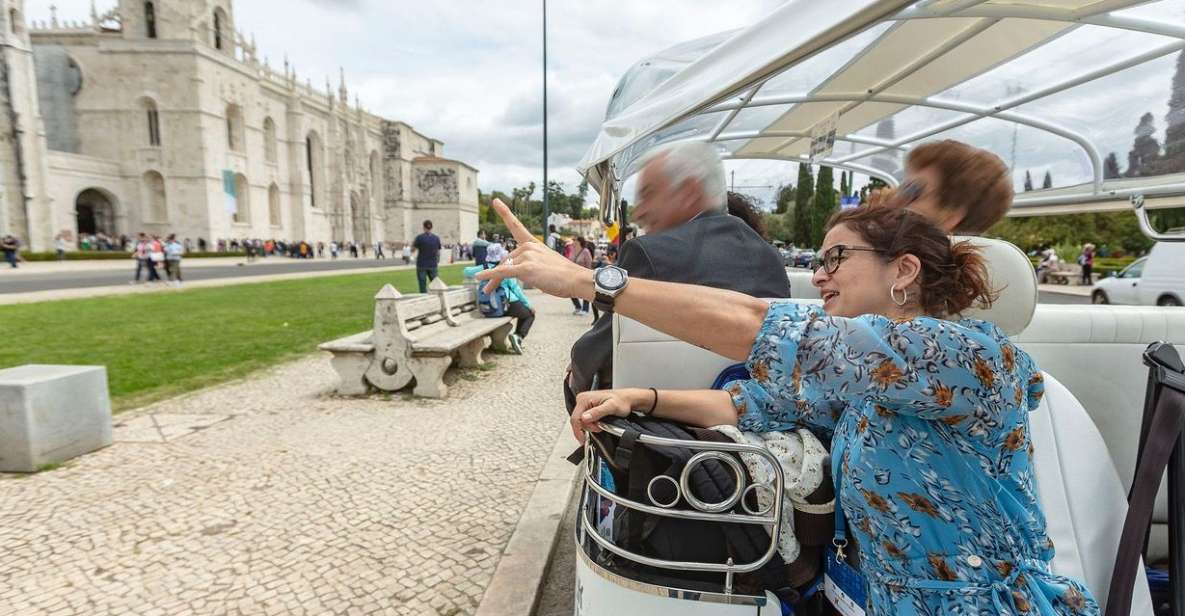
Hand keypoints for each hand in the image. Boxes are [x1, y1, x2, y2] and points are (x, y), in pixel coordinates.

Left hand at [474, 199, 593, 298]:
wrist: (576, 279)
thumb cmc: (563, 275)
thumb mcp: (544, 264)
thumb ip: (528, 264)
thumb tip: (512, 272)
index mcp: (533, 244)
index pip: (516, 225)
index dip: (504, 212)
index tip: (496, 201)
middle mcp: (528, 247)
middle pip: (505, 260)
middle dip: (496, 273)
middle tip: (488, 287)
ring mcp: (527, 256)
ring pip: (503, 269)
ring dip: (494, 281)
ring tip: (489, 290)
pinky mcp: (526, 268)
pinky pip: (502, 272)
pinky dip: (489, 276)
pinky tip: (479, 278)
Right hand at [570, 389, 636, 443]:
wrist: (626, 400)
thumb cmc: (621, 401)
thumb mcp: (611, 407)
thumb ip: (597, 412)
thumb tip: (584, 418)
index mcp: (584, 399)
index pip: (575, 418)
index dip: (579, 430)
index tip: (584, 439)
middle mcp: (582, 400)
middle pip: (577, 421)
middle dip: (588, 428)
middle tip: (600, 427)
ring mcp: (584, 404)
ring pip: (581, 422)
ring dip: (590, 427)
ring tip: (601, 424)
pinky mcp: (587, 409)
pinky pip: (584, 421)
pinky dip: (591, 425)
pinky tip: (598, 423)